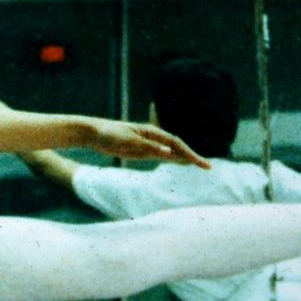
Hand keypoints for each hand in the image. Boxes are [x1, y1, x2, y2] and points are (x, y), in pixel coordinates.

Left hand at [80, 118, 208, 166]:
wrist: (92, 133)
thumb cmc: (109, 135)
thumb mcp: (129, 143)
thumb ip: (149, 148)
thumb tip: (168, 153)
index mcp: (151, 133)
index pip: (176, 145)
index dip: (190, 154)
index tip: (201, 164)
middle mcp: (152, 137)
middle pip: (177, 148)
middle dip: (192, 157)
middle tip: (208, 167)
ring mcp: (147, 144)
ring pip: (170, 152)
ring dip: (184, 158)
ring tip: (200, 165)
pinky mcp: (139, 150)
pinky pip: (160, 155)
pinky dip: (172, 159)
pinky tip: (178, 162)